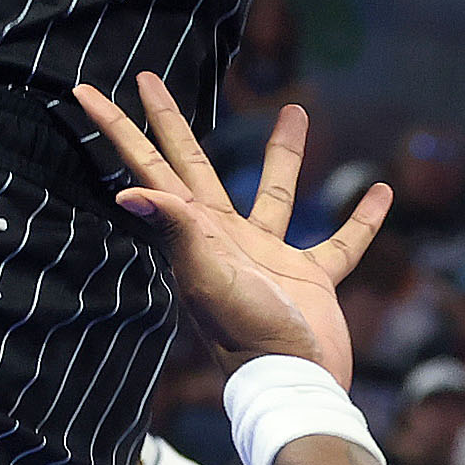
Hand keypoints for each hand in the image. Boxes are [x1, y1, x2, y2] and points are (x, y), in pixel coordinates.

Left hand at [74, 74, 391, 383]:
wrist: (296, 386)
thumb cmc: (249, 334)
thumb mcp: (208, 277)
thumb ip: (177, 229)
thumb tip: (130, 191)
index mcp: (195, 231)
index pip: (147, 167)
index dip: (119, 129)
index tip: (84, 92)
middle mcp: (225, 237)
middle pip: (192, 164)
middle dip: (170, 123)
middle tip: (149, 77)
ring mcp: (269, 257)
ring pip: (275, 191)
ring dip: (285, 153)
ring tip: (296, 109)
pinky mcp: (312, 279)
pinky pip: (341, 241)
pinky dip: (360, 219)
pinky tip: (380, 193)